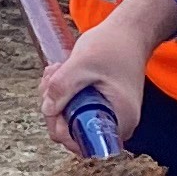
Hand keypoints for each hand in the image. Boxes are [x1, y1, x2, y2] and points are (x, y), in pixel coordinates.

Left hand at [41, 0, 176, 154]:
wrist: (129, 32)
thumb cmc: (114, 45)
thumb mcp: (82, 63)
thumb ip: (62, 87)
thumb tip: (48, 110)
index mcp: (120, 119)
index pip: (85, 144)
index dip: (62, 129)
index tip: (54, 104)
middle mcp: (118, 124)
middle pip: (74, 134)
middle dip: (55, 109)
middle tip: (51, 79)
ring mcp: (109, 117)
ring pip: (70, 122)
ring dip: (56, 99)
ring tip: (57, 71)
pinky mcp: (99, 108)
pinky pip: (74, 111)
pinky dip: (63, 94)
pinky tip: (61, 74)